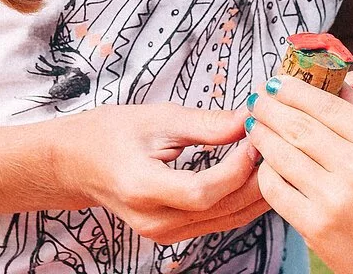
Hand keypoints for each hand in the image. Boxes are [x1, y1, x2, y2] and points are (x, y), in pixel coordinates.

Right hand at [46, 103, 269, 244]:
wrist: (76, 164)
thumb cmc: (109, 134)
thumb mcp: (156, 119)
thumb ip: (206, 124)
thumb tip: (250, 118)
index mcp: (142, 188)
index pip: (202, 191)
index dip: (236, 168)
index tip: (256, 137)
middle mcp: (153, 220)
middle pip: (221, 209)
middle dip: (256, 178)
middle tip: (276, 144)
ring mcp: (164, 233)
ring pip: (227, 220)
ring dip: (256, 192)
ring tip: (274, 158)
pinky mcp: (173, 234)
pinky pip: (219, 221)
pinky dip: (242, 200)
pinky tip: (257, 176)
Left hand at [249, 75, 352, 273]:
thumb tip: (332, 81)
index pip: (329, 106)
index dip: (296, 90)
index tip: (277, 81)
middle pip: (301, 127)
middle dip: (270, 107)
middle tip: (256, 97)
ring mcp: (335, 200)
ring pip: (284, 155)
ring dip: (262, 134)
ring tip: (253, 123)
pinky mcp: (316, 226)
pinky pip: (277, 190)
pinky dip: (265, 171)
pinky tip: (263, 161)